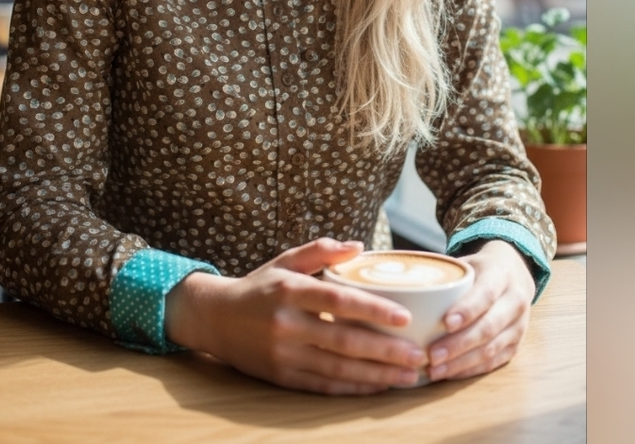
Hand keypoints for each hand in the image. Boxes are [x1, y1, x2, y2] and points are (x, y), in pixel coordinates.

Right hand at [165, 238, 428, 394]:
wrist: (215, 319)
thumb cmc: (258, 287)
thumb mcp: (284, 261)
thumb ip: (321, 251)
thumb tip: (359, 247)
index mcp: (290, 290)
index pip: (338, 301)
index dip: (373, 310)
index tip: (405, 316)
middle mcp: (287, 324)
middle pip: (344, 341)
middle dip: (386, 351)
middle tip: (419, 355)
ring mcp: (284, 355)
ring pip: (338, 369)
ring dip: (377, 375)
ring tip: (408, 377)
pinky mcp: (282, 377)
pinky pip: (324, 386)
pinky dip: (353, 388)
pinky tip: (377, 386)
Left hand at [425, 239, 535, 381]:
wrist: (514, 273)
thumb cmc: (480, 268)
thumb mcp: (467, 262)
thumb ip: (444, 273)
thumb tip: (403, 283)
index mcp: (501, 276)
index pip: (486, 294)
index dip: (467, 310)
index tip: (445, 323)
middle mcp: (515, 302)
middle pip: (488, 327)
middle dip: (459, 344)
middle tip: (431, 355)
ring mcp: (519, 327)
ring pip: (491, 349)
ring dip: (461, 362)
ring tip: (435, 370)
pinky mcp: (515, 346)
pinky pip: (493, 363)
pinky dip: (470, 370)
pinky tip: (449, 373)